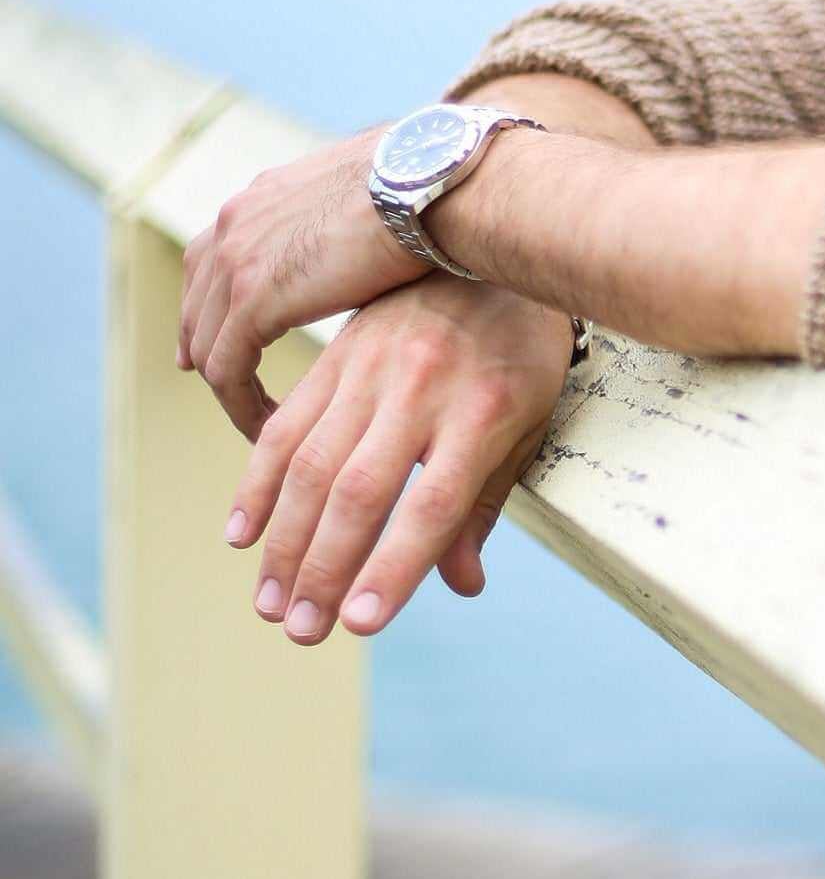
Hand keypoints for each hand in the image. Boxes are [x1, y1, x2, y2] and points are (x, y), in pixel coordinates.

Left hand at [180, 126, 428, 437]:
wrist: (426, 183)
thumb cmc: (426, 188)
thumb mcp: (372, 198)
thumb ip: (353, 216)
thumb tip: (383, 224)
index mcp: (265, 196)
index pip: (213, 254)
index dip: (211, 299)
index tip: (219, 336)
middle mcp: (237, 223)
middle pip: (197, 300)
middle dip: (204, 345)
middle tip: (223, 385)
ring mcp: (237, 261)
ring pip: (209, 342)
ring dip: (231, 387)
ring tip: (262, 421)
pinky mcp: (252, 299)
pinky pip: (227, 370)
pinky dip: (242, 405)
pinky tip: (269, 426)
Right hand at [224, 273, 576, 644]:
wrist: (488, 248)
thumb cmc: (519, 351)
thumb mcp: (525, 423)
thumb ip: (484, 503)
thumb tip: (462, 584)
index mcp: (481, 413)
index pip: (431, 505)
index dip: (393, 568)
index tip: (361, 624)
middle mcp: (420, 389)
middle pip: (359, 491)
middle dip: (324, 568)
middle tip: (300, 630)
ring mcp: (370, 369)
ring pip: (310, 464)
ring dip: (283, 541)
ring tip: (271, 601)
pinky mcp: (334, 356)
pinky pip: (285, 424)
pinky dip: (258, 482)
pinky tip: (244, 533)